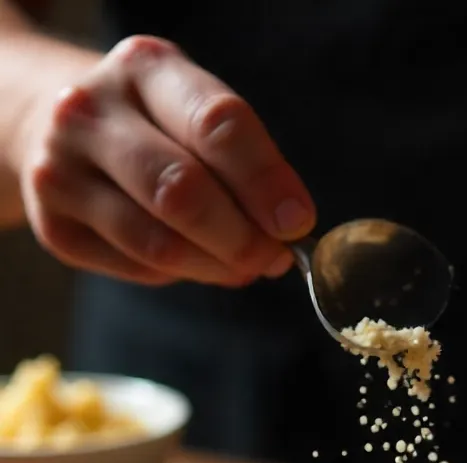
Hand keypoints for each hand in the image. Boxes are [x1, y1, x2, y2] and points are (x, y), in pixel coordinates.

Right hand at [15, 35, 314, 285]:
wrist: (58, 128)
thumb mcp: (194, 113)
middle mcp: (90, 112)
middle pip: (181, 190)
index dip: (265, 180)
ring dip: (215, 266)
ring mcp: (61, 171)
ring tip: (243, 267)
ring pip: (157, 242)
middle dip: (241, 236)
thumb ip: (242, 162)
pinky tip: (191, 260)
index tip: (297, 221)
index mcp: (143, 68)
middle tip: (272, 258)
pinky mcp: (55, 227)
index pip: (216, 124)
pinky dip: (177, 274)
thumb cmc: (154, 126)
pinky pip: (136, 268)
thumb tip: (287, 231)